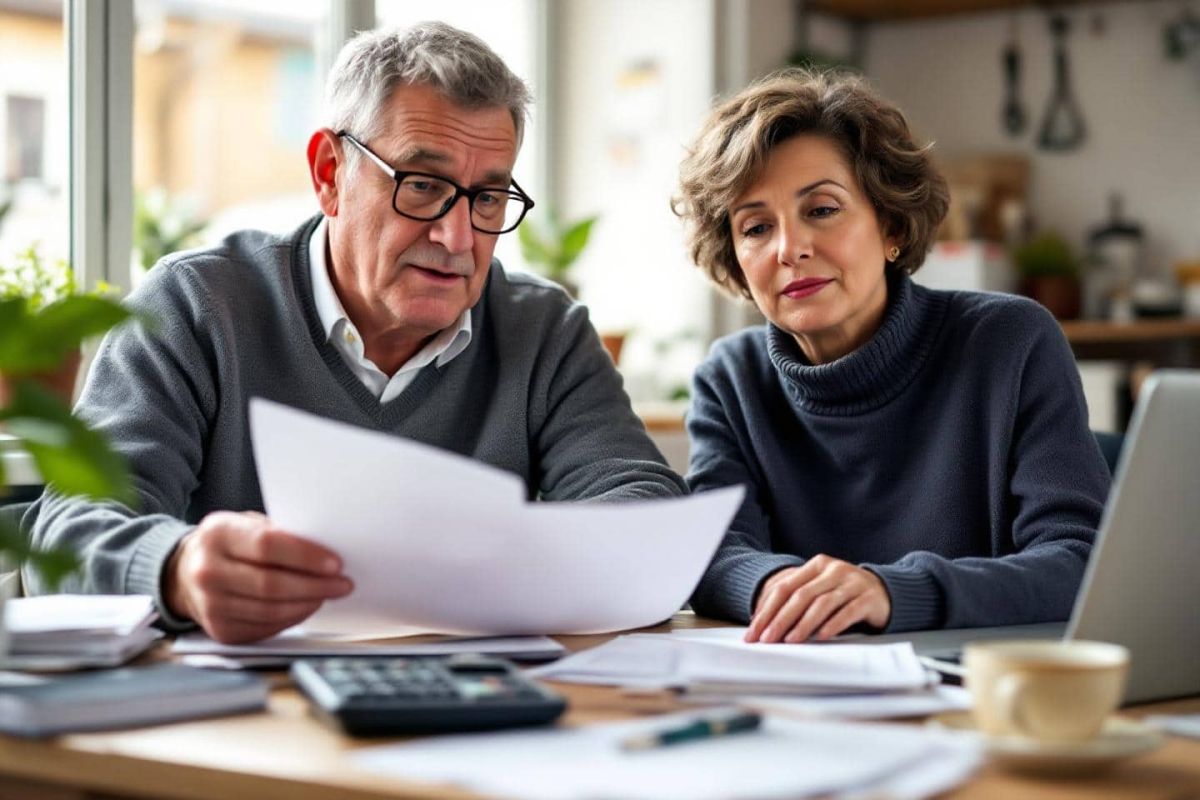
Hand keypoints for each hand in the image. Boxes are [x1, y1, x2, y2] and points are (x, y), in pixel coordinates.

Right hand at [164, 511, 352, 643]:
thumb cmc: (228, 544)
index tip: (335, 562)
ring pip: (271, 610)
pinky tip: (306, 606)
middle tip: (342, 583)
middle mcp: (208, 571)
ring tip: (328, 594)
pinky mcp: (220, 631)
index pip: (267, 545)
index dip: (305, 556)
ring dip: (308, 604)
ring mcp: (210, 605)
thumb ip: (278, 533)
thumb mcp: (245, 524)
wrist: (185, 573)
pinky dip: (293, 618)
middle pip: (271, 584)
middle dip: (315, 585)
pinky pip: (266, 627)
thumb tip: (325, 549)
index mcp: (217, 534)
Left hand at [745, 555, 890, 643]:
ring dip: (804, 624)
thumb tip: (764, 624)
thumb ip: (797, 600)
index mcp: (816, 565)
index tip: (754, 631)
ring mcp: (852, 582)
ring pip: (822, 603)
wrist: (885, 591)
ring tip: (791, 640)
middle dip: (780, 619)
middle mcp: (834, 570)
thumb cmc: (845, 593)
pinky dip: (833, 624)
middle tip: (767, 639)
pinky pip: (848, 611)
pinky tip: (822, 636)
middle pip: (801, 595)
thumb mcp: (820, 589)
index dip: (767, 610)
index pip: (785, 587)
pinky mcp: (869, 598)